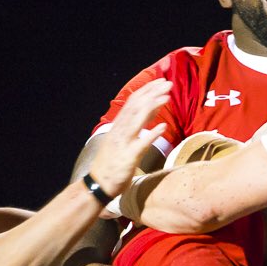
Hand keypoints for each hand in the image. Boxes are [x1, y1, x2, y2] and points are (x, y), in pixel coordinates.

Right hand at [90, 79, 170, 196]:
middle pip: (136, 106)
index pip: (133, 101)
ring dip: (153, 106)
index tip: (161, 81)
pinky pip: (141, 143)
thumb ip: (137, 123)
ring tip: (168, 97)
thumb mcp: (124, 138)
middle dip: (152, 93)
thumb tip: (153, 109)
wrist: (98, 184)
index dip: (147, 90)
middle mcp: (120, 130)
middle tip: (168, 83)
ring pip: (137, 119)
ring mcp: (124, 142)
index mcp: (119, 125)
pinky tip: (163, 127)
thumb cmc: (112, 162)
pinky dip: (152, 134)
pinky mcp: (129, 157)